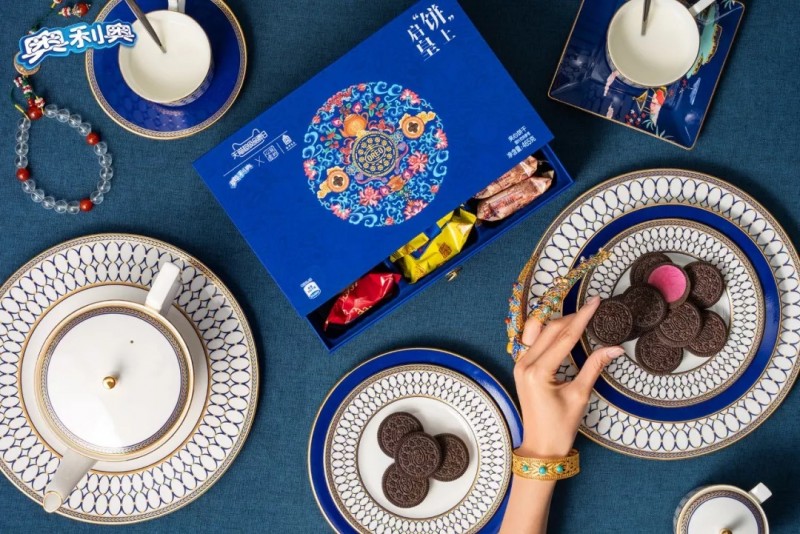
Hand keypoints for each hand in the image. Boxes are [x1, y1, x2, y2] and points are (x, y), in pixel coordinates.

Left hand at [513, 296, 624, 457]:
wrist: (541, 446)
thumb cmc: (560, 427)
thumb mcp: (580, 396)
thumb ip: (595, 367)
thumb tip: (615, 348)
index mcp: (538, 372)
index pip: (564, 336)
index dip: (582, 317)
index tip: (595, 302)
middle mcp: (524, 365)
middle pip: (550, 330)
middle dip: (571, 317)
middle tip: (591, 308)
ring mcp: (520, 365)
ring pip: (538, 332)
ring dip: (557, 321)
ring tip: (578, 315)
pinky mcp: (521, 368)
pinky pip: (531, 341)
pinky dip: (546, 331)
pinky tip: (559, 326)